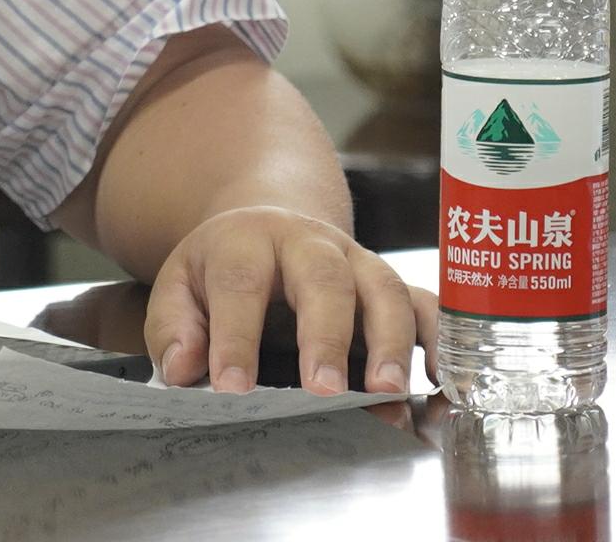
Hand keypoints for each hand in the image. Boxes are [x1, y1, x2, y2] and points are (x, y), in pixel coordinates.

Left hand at [145, 207, 438, 394]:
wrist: (269, 224)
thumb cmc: (223, 267)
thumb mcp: (179, 285)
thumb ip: (175, 327)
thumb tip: (183, 368)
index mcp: (246, 241)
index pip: (239, 284)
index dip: (235, 336)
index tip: (232, 387)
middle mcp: (308, 243)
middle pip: (323, 279)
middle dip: (325, 336)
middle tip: (322, 390)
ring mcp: (356, 260)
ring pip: (383, 289)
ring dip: (390, 342)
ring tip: (386, 392)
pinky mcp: (391, 283)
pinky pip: (425, 304)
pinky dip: (439, 339)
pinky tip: (440, 381)